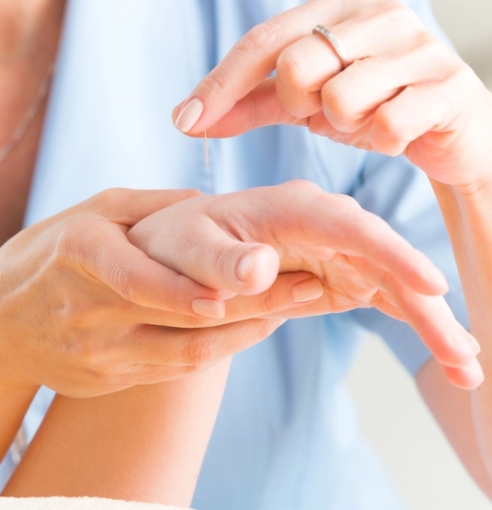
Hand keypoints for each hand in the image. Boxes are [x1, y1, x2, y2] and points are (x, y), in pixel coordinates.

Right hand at [0, 189, 323, 398]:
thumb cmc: (46, 255)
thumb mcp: (86, 212)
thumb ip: (148, 205)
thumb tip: (212, 202)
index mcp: (77, 254)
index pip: (137, 276)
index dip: (193, 284)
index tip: (254, 275)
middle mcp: (85, 308)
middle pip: (178, 316)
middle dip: (251, 302)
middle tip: (309, 284)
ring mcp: (96, 353)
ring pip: (185, 352)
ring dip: (245, 330)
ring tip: (294, 305)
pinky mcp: (108, 381)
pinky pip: (174, 369)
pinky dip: (219, 349)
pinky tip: (252, 327)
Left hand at [128, 181, 482, 388]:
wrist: (169, 254)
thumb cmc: (174, 245)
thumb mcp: (186, 251)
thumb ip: (221, 262)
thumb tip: (261, 267)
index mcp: (289, 208)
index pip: (348, 226)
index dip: (391, 253)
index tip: (430, 286)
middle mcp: (324, 224)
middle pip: (387, 259)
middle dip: (428, 304)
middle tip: (462, 354)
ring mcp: (337, 250)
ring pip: (396, 284)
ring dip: (433, 323)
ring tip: (467, 369)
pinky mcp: (340, 276)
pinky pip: (386, 299)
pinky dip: (416, 325)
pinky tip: (449, 358)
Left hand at [172, 0, 491, 191]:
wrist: (446, 135)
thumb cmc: (368, 106)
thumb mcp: (300, 103)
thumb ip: (245, 104)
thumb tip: (185, 120)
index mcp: (337, 6)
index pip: (263, 41)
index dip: (220, 84)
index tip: (184, 122)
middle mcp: (379, 14)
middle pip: (297, 65)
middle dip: (298, 103)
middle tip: (323, 109)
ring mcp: (419, 45)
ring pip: (341, 97)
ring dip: (344, 124)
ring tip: (367, 117)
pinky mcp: (450, 86)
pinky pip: (388, 123)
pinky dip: (383, 140)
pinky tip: (398, 133)